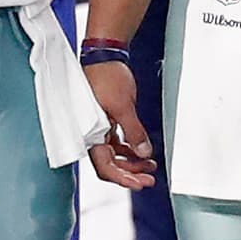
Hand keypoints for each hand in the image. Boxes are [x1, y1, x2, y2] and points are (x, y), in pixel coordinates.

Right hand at [86, 59, 157, 189]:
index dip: (123, 178)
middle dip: (130, 173)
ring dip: (131, 162)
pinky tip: (142, 152)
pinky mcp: (103, 120)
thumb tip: (144, 153)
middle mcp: (91, 134)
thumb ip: (134, 132)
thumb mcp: (123, 106)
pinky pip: (115, 142)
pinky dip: (128, 149)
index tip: (141, 184)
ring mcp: (97, 128)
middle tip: (150, 179)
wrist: (104, 55)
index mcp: (90, 133)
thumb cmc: (107, 76)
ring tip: (150, 165)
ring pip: (113, 155)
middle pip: (109, 165)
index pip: (105, 167)